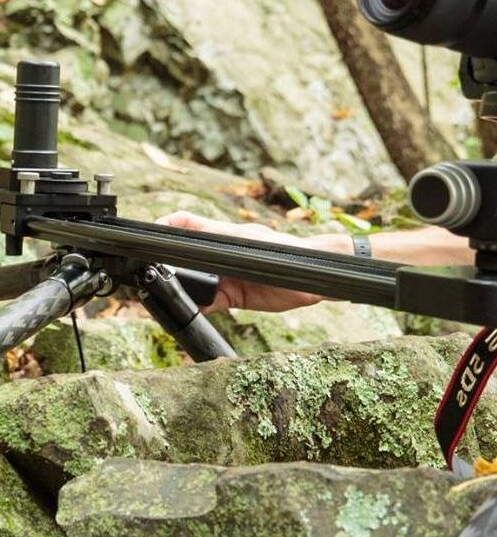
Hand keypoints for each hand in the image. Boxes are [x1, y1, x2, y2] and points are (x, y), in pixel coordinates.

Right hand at [156, 211, 344, 313]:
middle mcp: (217, 256)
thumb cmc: (286, 252)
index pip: (183, 224)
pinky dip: (194, 309)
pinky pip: (206, 305)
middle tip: (143, 274)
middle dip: (161, 266)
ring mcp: (223, 277)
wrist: (313, 279)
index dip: (162, 227)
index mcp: (220, 235)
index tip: (143, 237)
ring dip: (176, 290)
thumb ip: (218, 247)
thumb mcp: (249, 248)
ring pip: (190, 284)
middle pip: (180, 258)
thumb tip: (191, 256)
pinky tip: (184, 312)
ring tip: (157, 295)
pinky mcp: (231, 299)